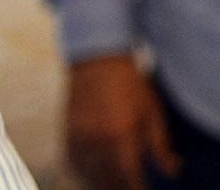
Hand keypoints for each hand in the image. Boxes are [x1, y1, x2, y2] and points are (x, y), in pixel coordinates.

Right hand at [66, 55, 181, 189]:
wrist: (96, 60)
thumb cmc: (128, 84)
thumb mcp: (152, 112)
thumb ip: (160, 145)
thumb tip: (171, 170)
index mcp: (120, 134)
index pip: (128, 174)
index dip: (136, 187)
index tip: (142, 189)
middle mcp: (96, 138)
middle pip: (106, 178)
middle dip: (119, 186)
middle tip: (129, 185)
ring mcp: (78, 135)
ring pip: (87, 172)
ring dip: (100, 182)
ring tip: (112, 183)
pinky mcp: (67, 131)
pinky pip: (72, 160)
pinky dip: (82, 171)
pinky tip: (92, 172)